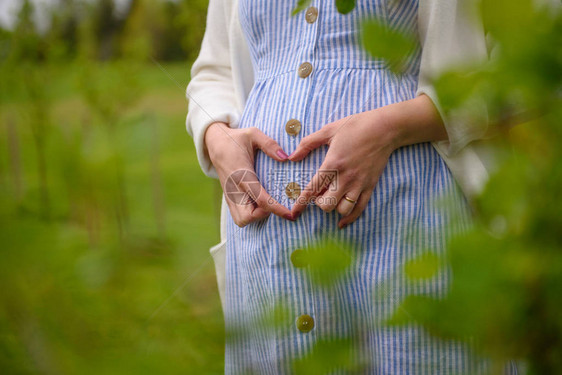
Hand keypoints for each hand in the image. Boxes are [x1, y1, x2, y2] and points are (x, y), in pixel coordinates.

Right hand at [205, 122, 293, 226]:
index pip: (260, 199)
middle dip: (263, 215)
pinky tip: (259, 203)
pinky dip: (250, 215)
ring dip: (256, 217)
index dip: (276, 209)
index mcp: (242, 174)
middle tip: (274, 202)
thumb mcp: (253, 134)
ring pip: (241, 220)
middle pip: (247, 218)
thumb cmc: (236, 139)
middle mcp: (234, 189)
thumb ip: (269, 144)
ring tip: (266, 202)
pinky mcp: (229, 198)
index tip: (290, 214)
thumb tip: (285, 157)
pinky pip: (238, 215)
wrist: (214, 143)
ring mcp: (229, 195)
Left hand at [289, 110, 396, 227]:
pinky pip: (360, 209)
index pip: (313, 189)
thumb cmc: (355, 126)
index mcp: (333, 163)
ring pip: (343, 210)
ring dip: (334, 208)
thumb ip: (307, 144)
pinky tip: (342, 222)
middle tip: (319, 194)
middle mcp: (346, 177)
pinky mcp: (370, 186)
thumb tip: (292, 157)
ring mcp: (359, 184)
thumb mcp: (328, 130)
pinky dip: (350, 218)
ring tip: (332, 199)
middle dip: (319, 203)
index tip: (294, 211)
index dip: (301, 202)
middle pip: (327, 205)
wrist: (385, 128)